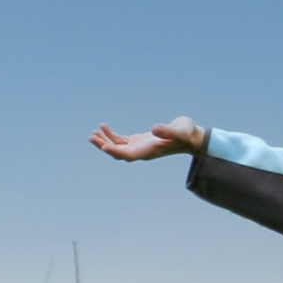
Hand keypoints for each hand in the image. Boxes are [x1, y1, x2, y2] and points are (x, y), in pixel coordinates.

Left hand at [91, 116, 205, 161]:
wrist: (191, 137)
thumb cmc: (186, 134)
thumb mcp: (180, 131)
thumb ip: (168, 130)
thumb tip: (154, 129)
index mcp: (149, 151)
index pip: (128, 155)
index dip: (115, 151)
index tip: (104, 146)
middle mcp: (142, 152)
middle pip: (118, 153)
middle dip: (104, 146)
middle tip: (92, 137)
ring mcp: (139, 147)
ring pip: (117, 148)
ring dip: (104, 141)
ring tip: (93, 133)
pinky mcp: (139, 141)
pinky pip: (121, 141)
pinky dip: (111, 136)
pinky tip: (104, 127)